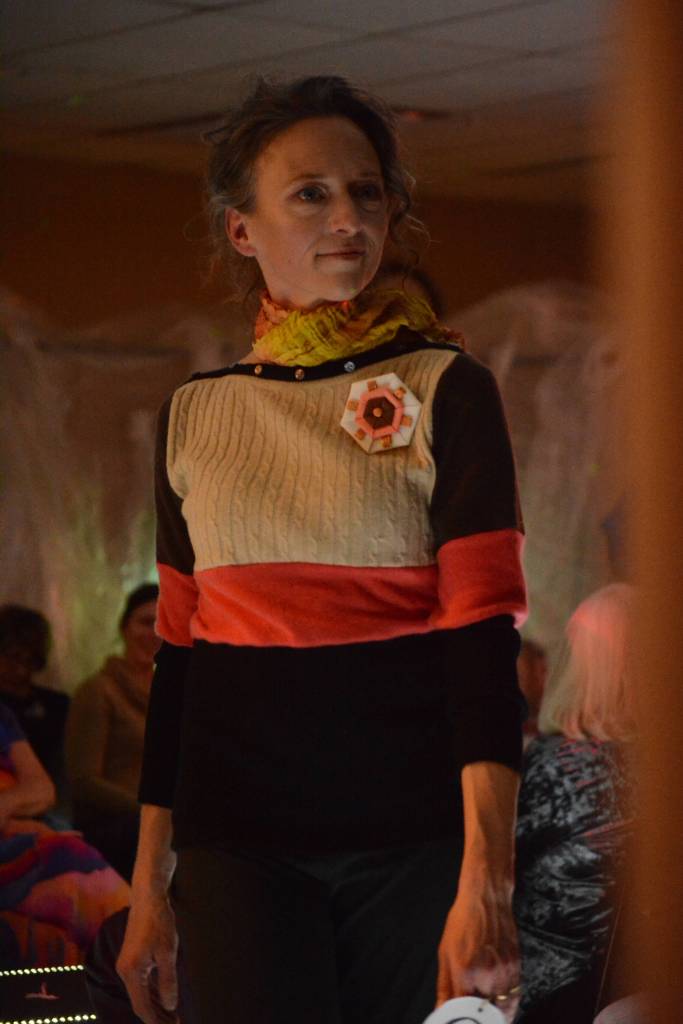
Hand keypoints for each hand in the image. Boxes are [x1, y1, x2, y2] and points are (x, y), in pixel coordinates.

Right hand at [117, 893, 178, 1023]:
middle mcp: (125, 971)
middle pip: (140, 1002)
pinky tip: (165, 998)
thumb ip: (168, 981)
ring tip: (172, 1017)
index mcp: (132, 972)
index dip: (156, 1021)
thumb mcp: (168, 952)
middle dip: (157, 1016)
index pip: (142, 1006)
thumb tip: (170, 1006)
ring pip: (141, 993)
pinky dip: (153, 992)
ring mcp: (128, 965)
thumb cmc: (159, 922)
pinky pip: (142, 982)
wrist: (148, 898)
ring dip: (156, 1006)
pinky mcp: (133, 959)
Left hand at [436, 874, 520, 1022]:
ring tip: (485, 1011)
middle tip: (472, 1015)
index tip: (460, 1020)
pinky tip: (499, 1002)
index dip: (461, 1019)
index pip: (464, 1011)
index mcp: (465, 971)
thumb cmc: (463, 921)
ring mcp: (505, 972)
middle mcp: (487, 974)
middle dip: (478, 1017)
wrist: (486, 898)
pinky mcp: (517, 967)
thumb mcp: (445, 952)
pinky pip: (515, 996)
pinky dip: (508, 1004)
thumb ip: (444, 986)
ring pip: (503, 1009)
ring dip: (494, 1013)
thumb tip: (441, 1009)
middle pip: (485, 1013)